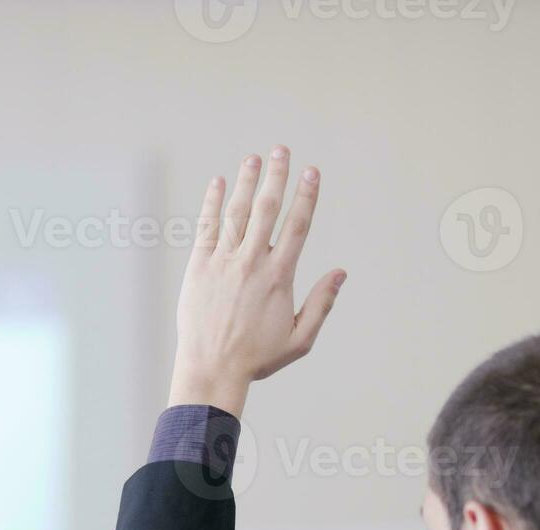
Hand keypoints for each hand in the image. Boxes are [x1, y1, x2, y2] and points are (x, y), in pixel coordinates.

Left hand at [170, 147, 345, 416]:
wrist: (212, 369)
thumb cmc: (256, 358)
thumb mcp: (299, 339)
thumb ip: (321, 304)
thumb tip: (341, 273)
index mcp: (279, 276)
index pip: (297, 225)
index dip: (307, 195)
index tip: (312, 172)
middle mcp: (252, 263)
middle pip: (267, 209)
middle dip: (276, 176)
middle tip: (281, 150)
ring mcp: (223, 262)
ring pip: (236, 213)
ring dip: (245, 182)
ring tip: (252, 159)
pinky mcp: (198, 268)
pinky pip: (207, 228)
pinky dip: (213, 204)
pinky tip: (217, 183)